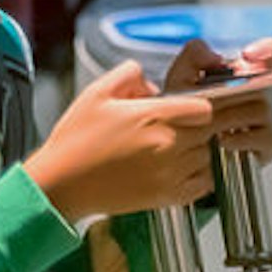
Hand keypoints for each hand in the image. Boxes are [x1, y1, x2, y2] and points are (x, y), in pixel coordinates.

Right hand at [25, 63, 220, 222]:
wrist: (61, 184)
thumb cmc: (75, 140)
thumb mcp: (97, 93)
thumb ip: (129, 74)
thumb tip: (152, 84)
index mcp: (154, 116)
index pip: (205, 107)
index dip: (198, 105)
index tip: (185, 108)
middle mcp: (168, 144)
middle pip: (210, 130)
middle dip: (199, 125)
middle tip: (180, 126)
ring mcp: (170, 173)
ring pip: (208, 155)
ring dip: (198, 149)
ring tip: (175, 147)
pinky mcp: (167, 196)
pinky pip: (204, 184)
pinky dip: (199, 175)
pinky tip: (179, 168)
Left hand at [166, 37, 271, 162]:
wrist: (179, 149)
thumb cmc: (182, 112)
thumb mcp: (180, 78)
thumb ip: (193, 56)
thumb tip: (216, 56)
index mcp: (244, 74)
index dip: (270, 50)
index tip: (247, 55)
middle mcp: (259, 94)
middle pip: (268, 82)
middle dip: (237, 89)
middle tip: (213, 99)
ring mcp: (266, 120)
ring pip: (262, 109)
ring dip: (233, 117)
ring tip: (210, 125)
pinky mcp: (268, 145)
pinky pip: (266, 137)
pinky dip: (242, 139)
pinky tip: (222, 141)